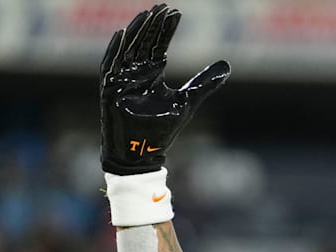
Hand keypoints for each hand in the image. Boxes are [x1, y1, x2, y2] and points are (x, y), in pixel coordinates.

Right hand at [99, 4, 229, 174]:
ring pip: (126, 49)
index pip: (158, 44)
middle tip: (162, 7)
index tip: (176, 12)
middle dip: (151, 25)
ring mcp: (121, 81)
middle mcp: (135, 73)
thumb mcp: (188, 101)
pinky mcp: (110, 91)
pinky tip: (121, 34)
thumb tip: (226, 66)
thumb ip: (205, 83)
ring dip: (135, 32)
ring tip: (145, 15)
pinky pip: (109, 67)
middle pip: (142, 42)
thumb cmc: (163, 129)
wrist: (144, 153)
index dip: (166, 29)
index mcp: (151, 73)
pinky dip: (114, 51)